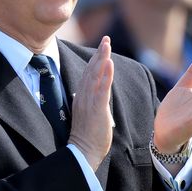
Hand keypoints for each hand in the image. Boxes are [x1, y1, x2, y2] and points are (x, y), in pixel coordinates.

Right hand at [68, 36, 114, 170]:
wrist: (82, 151)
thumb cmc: (86, 135)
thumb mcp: (87, 113)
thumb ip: (90, 100)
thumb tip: (92, 91)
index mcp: (81, 96)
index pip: (88, 74)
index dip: (95, 59)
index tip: (101, 46)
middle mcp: (83, 96)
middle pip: (91, 70)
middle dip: (99, 53)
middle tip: (105, 38)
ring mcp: (89, 101)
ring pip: (95, 75)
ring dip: (102, 59)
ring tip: (107, 44)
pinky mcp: (97, 109)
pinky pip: (101, 89)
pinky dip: (106, 75)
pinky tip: (110, 63)